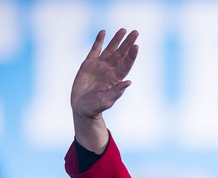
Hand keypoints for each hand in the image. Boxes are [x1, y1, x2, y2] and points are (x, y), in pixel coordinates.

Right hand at [71, 28, 138, 151]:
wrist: (81, 108)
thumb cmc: (95, 108)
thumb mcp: (106, 101)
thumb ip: (117, 92)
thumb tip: (129, 82)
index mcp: (115, 79)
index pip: (126, 64)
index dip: (131, 55)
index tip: (136, 46)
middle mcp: (109, 70)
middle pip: (121, 54)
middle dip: (128, 43)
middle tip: (136, 32)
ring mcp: (99, 66)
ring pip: (110, 49)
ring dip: (117, 39)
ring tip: (123, 29)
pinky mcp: (88, 64)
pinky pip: (95, 49)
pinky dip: (99, 41)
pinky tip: (103, 32)